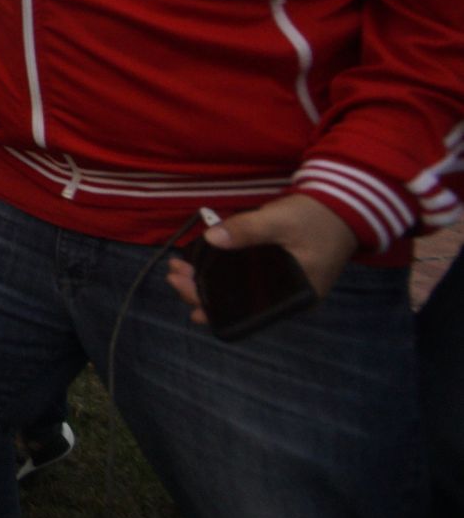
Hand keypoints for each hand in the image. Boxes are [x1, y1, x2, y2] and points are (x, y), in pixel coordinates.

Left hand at [165, 194, 359, 323]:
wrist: (344, 205)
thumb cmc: (316, 216)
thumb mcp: (280, 220)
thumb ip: (247, 230)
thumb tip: (212, 239)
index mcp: (294, 296)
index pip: (246, 312)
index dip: (213, 306)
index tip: (184, 293)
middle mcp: (289, 299)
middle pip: (239, 304)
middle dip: (203, 292)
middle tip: (173, 275)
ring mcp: (284, 287)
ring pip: (240, 293)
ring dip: (208, 283)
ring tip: (179, 270)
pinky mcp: (278, 274)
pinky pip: (246, 281)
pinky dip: (223, 275)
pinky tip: (200, 268)